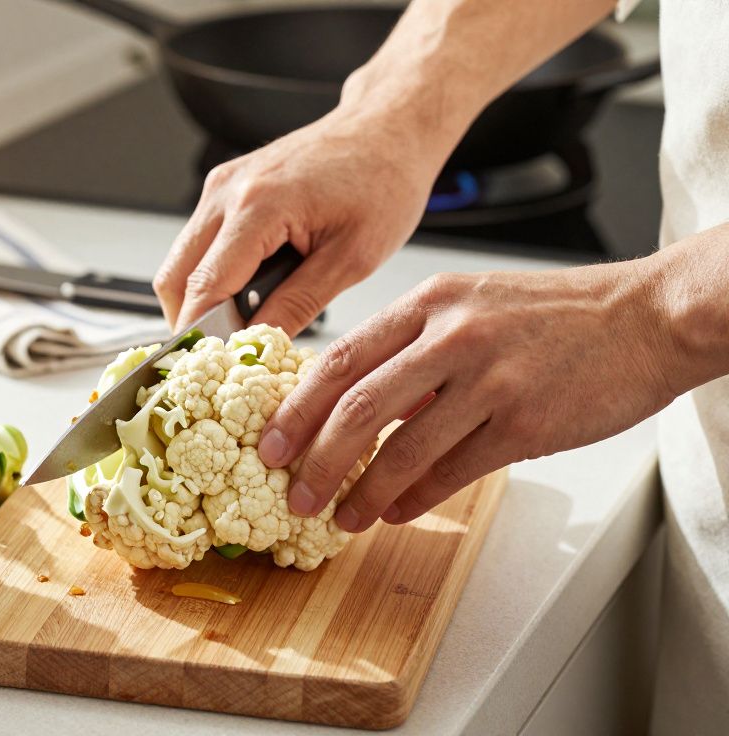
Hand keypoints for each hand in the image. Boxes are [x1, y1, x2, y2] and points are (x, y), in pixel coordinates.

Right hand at [153, 107, 444, 331]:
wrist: (387, 128)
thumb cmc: (383, 180)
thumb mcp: (352, 258)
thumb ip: (298, 305)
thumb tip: (258, 346)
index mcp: (258, 205)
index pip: (205, 287)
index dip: (201, 337)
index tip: (208, 373)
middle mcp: (227, 191)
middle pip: (174, 278)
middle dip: (191, 324)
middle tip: (222, 360)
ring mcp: (221, 186)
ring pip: (181, 262)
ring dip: (201, 301)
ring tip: (243, 328)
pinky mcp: (226, 188)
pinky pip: (199, 244)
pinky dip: (212, 276)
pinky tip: (249, 294)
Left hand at [257, 260, 681, 531]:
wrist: (643, 316)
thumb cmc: (553, 314)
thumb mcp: (469, 304)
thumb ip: (410, 346)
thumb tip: (351, 400)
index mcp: (429, 304)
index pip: (340, 360)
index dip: (296, 409)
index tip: (270, 444)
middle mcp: (453, 338)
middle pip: (358, 408)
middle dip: (316, 460)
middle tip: (295, 494)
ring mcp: (491, 381)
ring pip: (402, 449)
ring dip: (363, 493)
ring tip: (342, 517)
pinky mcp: (526, 423)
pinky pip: (453, 470)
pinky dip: (416, 498)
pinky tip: (396, 511)